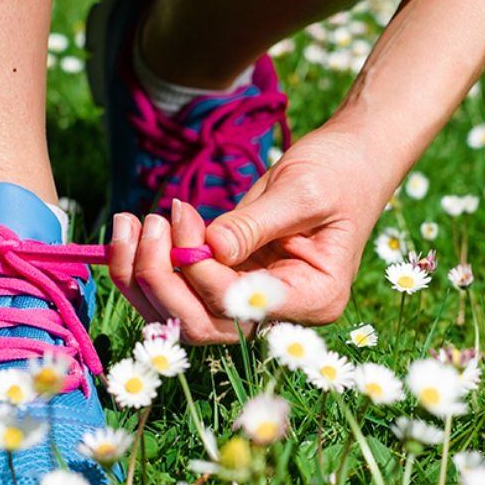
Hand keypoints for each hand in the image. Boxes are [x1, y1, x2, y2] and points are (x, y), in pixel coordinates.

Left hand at [109, 129, 390, 343]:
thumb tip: (209, 247)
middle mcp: (280, 314)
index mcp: (313, 298)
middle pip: (203, 324)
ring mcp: (252, 302)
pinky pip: (180, 293)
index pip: (240, 307)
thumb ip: (254, 224)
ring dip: (143, 277)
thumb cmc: (339, 171)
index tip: (183, 216)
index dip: (200, 272)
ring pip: (182, 316)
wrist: (353, 160)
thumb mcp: (301, 191)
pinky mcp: (230, 283)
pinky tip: (133, 231)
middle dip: (162, 280)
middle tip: (150, 222)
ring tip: (131, 223)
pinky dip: (148, 268)